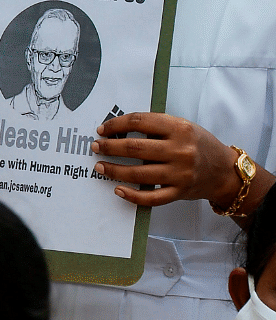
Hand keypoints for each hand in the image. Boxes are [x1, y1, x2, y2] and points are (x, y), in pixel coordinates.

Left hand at [93, 113, 237, 206]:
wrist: (224, 171)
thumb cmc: (198, 145)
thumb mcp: (182, 126)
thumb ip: (156, 126)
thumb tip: (118, 129)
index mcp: (180, 129)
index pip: (140, 122)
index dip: (116, 125)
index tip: (102, 129)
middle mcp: (180, 151)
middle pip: (135, 148)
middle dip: (110, 147)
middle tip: (96, 147)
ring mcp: (180, 174)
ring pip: (139, 174)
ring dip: (114, 170)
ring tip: (100, 167)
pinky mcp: (180, 192)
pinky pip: (151, 197)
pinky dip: (132, 195)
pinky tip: (118, 189)